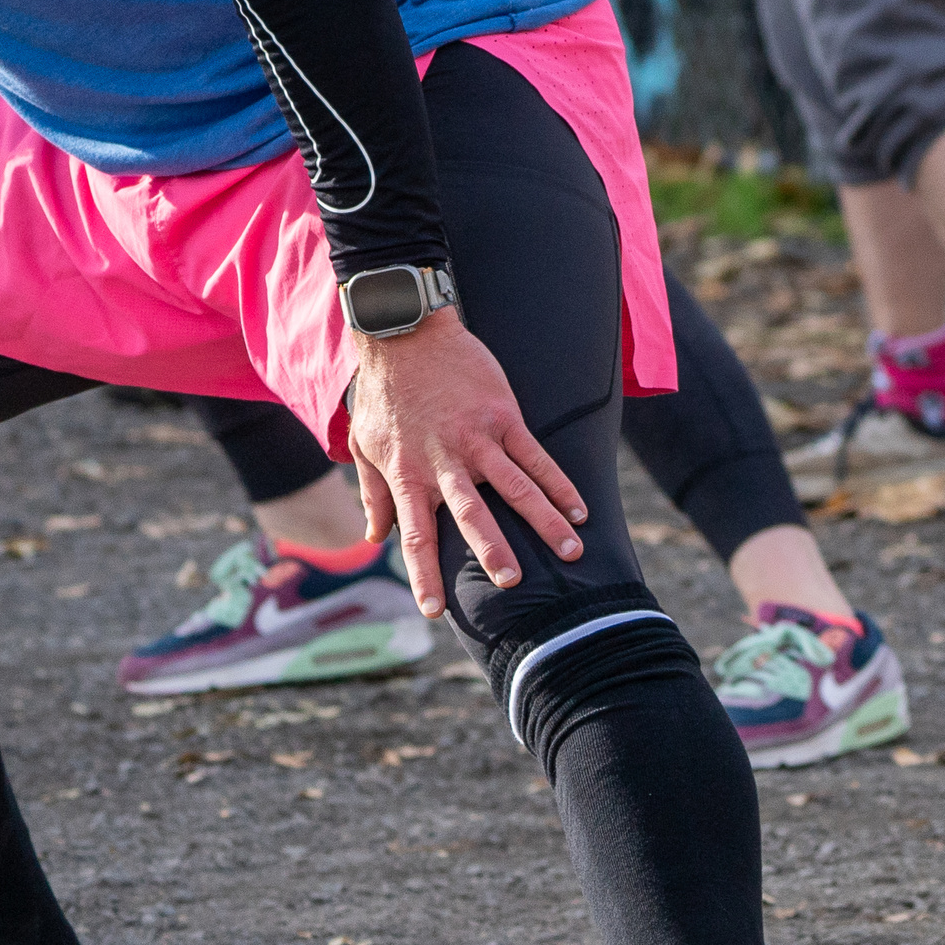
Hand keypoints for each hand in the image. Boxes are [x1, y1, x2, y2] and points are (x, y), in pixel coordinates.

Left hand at [343, 308, 588, 616]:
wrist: (405, 334)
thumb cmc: (382, 393)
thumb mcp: (364, 446)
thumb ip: (373, 494)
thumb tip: (373, 539)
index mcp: (408, 474)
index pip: (415, 535)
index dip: (424, 574)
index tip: (435, 610)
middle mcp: (444, 461)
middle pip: (471, 514)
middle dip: (492, 550)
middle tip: (513, 583)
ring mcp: (477, 438)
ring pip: (515, 487)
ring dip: (544, 520)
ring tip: (570, 552)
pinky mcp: (502, 416)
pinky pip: (536, 456)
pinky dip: (558, 483)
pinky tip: (579, 508)